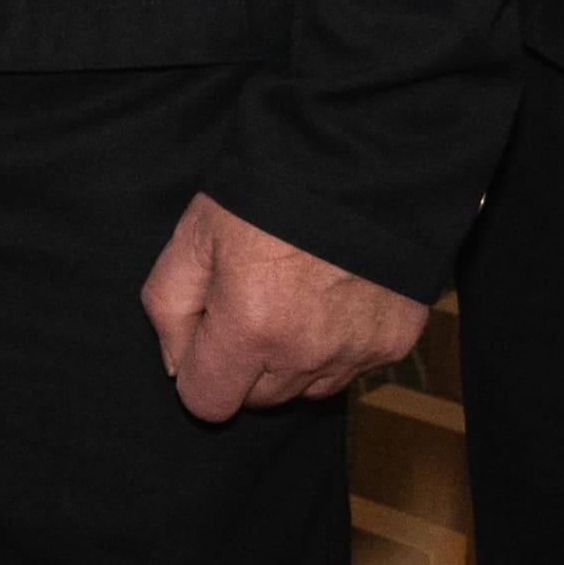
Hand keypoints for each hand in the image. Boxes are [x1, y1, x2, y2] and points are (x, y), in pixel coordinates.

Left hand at [136, 192, 424, 424]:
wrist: (358, 161)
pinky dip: (337, 344)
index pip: (208, 403)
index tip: (209, 335)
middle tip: (253, 302)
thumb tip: (177, 365)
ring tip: (296, 297)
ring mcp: (356, 352)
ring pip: (306, 389)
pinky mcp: (394, 343)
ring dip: (293, 359)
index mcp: (249, 327)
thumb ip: (169, 306)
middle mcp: (306, 352)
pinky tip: (334, 295)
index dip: (200, 371)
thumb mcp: (195, 234)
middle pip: (258, 399)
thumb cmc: (266, 192)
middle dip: (245, 364)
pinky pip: (351, 368)